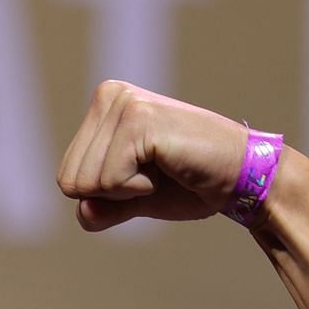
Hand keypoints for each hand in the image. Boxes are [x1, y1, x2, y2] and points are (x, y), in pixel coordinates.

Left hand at [55, 81, 248, 231]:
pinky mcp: (139, 120)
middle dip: (111, 193)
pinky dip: (139, 189)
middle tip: (155, 173)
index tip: (144, 174)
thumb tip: (83, 212)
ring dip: (127, 190)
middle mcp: (109, 95)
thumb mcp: (132, 199)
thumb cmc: (189, 185)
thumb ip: (99, 207)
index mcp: (102, 106)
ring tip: (163, 167)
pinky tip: (168, 166)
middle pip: (69, 181)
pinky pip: (110, 182)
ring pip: (86, 183)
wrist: (241, 179)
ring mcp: (124, 104)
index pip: (67, 176)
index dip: (103, 194)